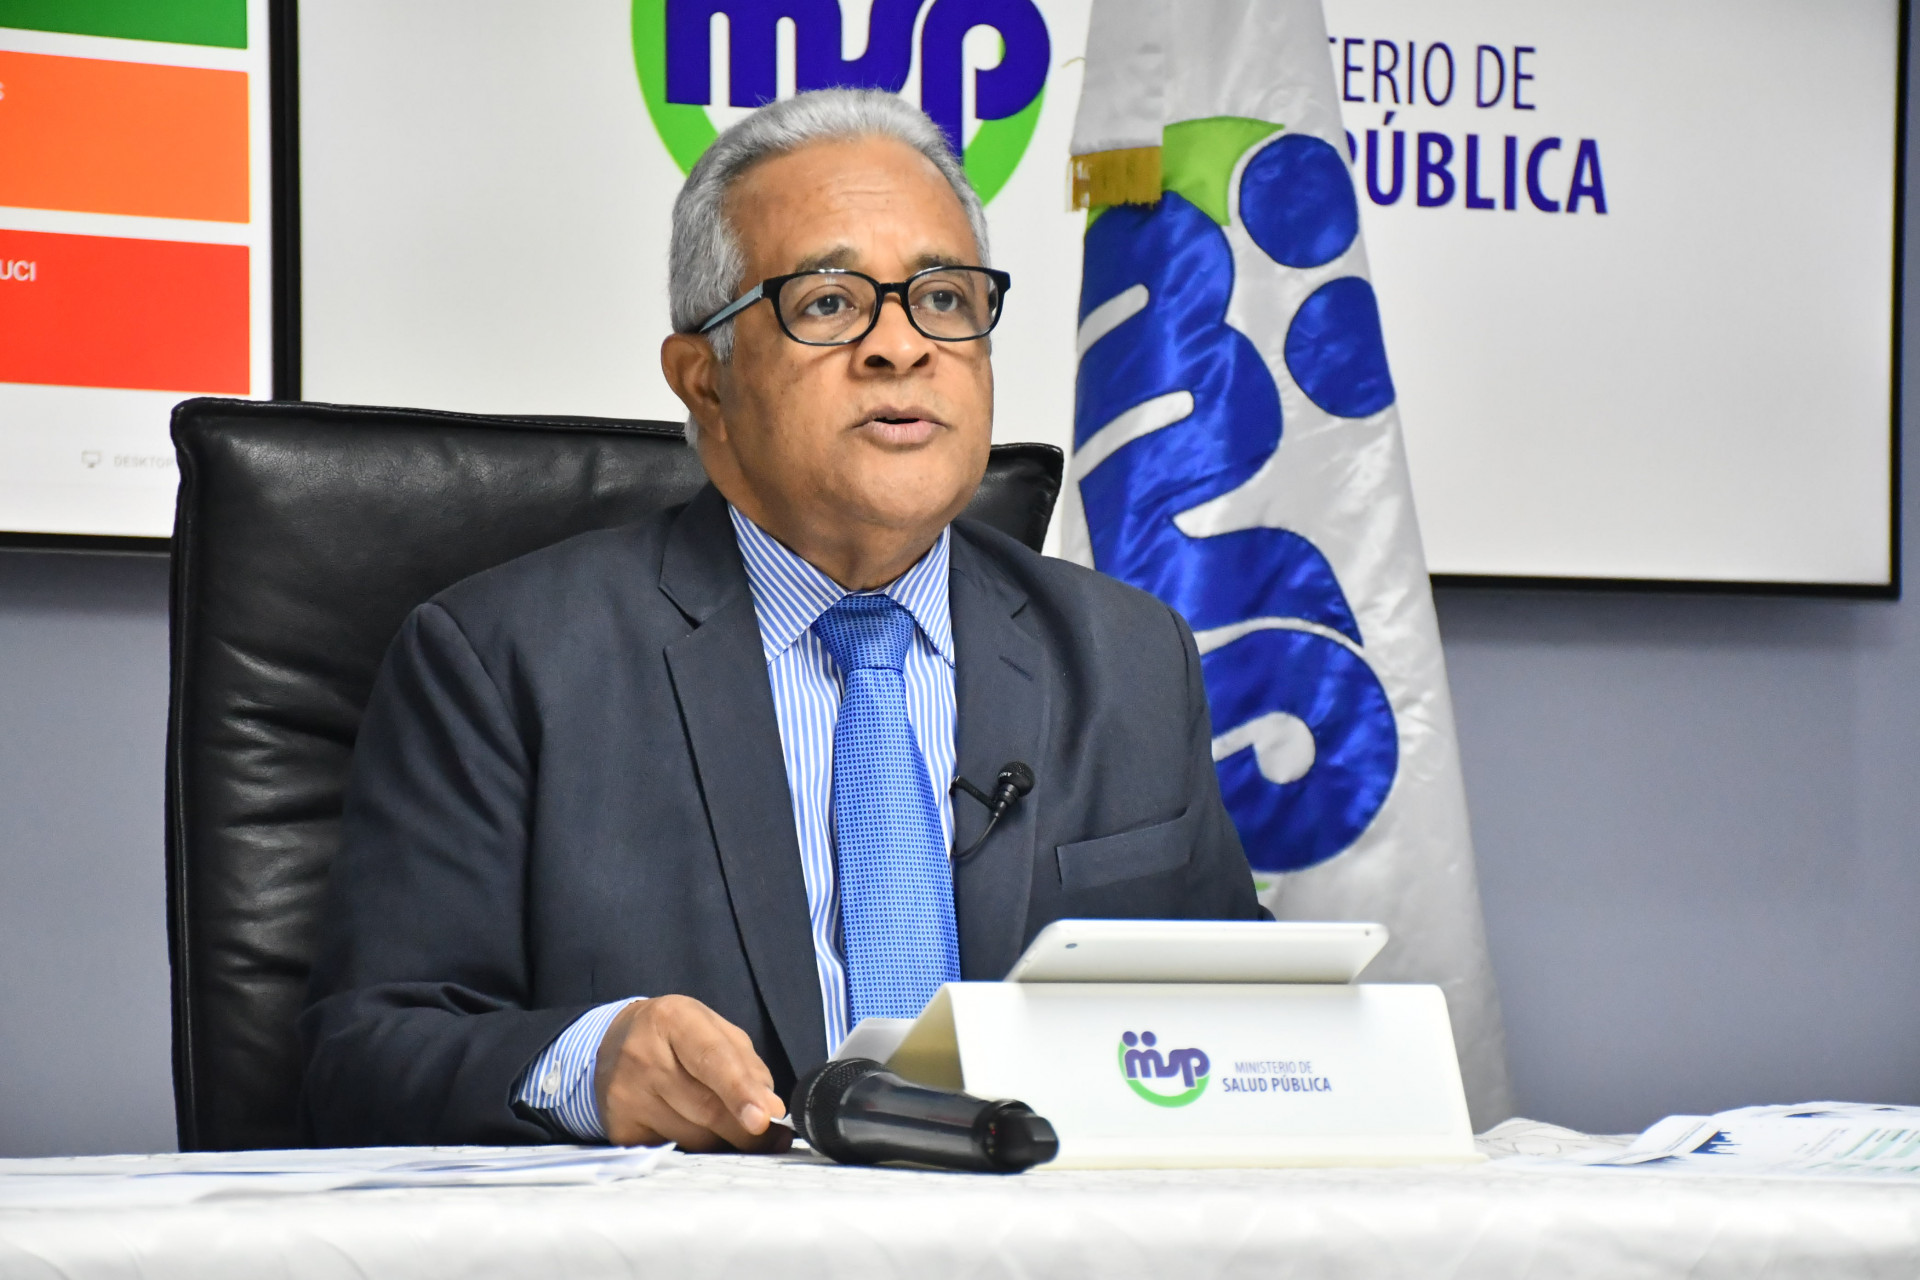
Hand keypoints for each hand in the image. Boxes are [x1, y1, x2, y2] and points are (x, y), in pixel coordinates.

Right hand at [593, 995, 790, 1152]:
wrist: (611, 1044)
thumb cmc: (675, 1035)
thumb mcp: (713, 1030)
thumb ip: (747, 1064)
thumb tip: (771, 1108)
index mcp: (672, 1019)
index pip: (712, 1059)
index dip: (740, 1091)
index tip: (764, 1118)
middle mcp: (642, 1056)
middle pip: (705, 1107)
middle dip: (745, 1130)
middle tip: (774, 1140)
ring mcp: (626, 1096)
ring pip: (692, 1136)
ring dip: (723, 1141)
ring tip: (736, 1132)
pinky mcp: (620, 1128)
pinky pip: (672, 1150)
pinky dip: (695, 1150)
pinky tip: (698, 1134)